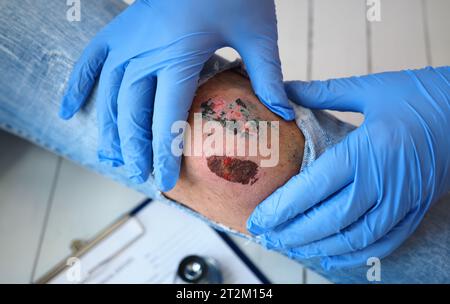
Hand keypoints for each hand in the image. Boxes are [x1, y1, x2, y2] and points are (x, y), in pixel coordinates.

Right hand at [59, 0, 293, 190]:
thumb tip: (284, 112)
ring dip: (111, 130)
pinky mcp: (118, 30)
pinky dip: (78, 87)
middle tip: (142, 175)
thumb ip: (267, 74)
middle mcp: (145, 52)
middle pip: (133, 113)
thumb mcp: (257, 31)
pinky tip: (70, 112)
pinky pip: (90, 62)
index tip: (164, 180)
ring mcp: (127, 41)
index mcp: (179, 55)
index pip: (166, 117)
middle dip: (137, 148)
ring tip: (116, 158)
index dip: (164, 153)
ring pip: (110, 95)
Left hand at [247, 67, 449, 268]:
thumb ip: (323, 92)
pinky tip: (331, 254)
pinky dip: (354, 253)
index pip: (314, 188)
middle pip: (329, 220)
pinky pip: (384, 242)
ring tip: (289, 247)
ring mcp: (403, 200)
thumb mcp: (371, 89)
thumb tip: (284, 90)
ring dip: (318, 247)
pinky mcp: (416, 209)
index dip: (282, 208)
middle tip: (266, 236)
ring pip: (354, 237)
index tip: (259, 218)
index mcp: (368, 149)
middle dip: (292, 233)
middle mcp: (384, 181)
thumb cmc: (422, 94)